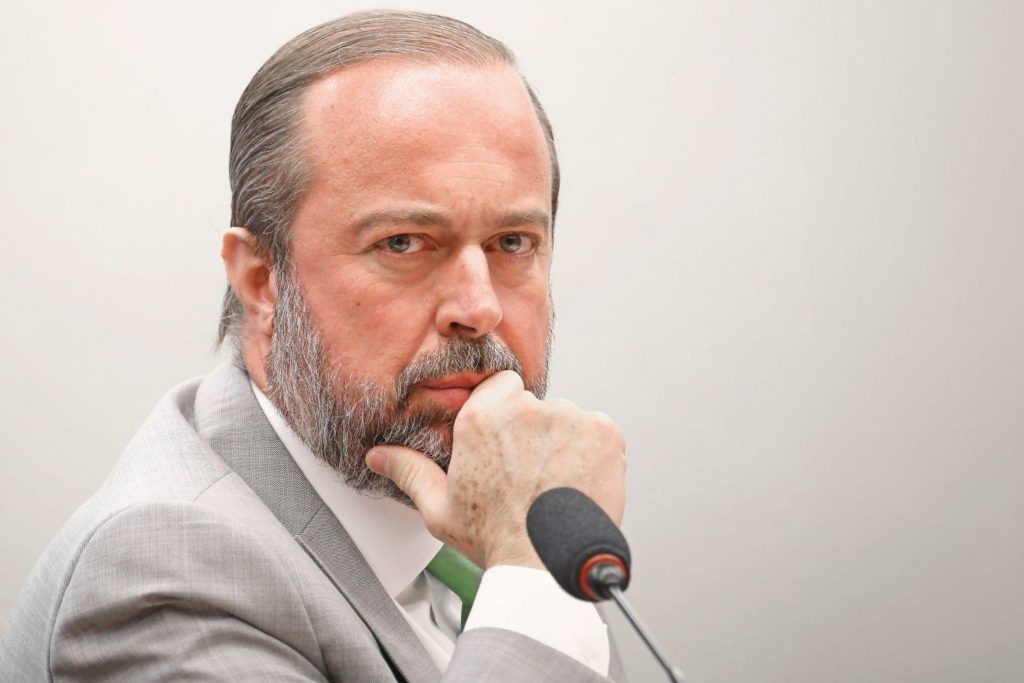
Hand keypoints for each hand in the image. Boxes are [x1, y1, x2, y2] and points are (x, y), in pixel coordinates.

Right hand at [365, 371, 625, 568]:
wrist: (548, 566)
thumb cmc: (495, 539)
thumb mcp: (440, 507)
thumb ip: (410, 471)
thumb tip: (378, 455)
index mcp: (481, 418)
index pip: (500, 386)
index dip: (506, 413)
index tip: (508, 443)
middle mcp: (525, 408)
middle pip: (535, 404)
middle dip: (534, 432)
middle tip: (530, 474)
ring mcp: (569, 416)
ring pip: (567, 418)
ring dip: (564, 442)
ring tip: (555, 484)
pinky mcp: (603, 431)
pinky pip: (597, 430)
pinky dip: (592, 451)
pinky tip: (577, 482)